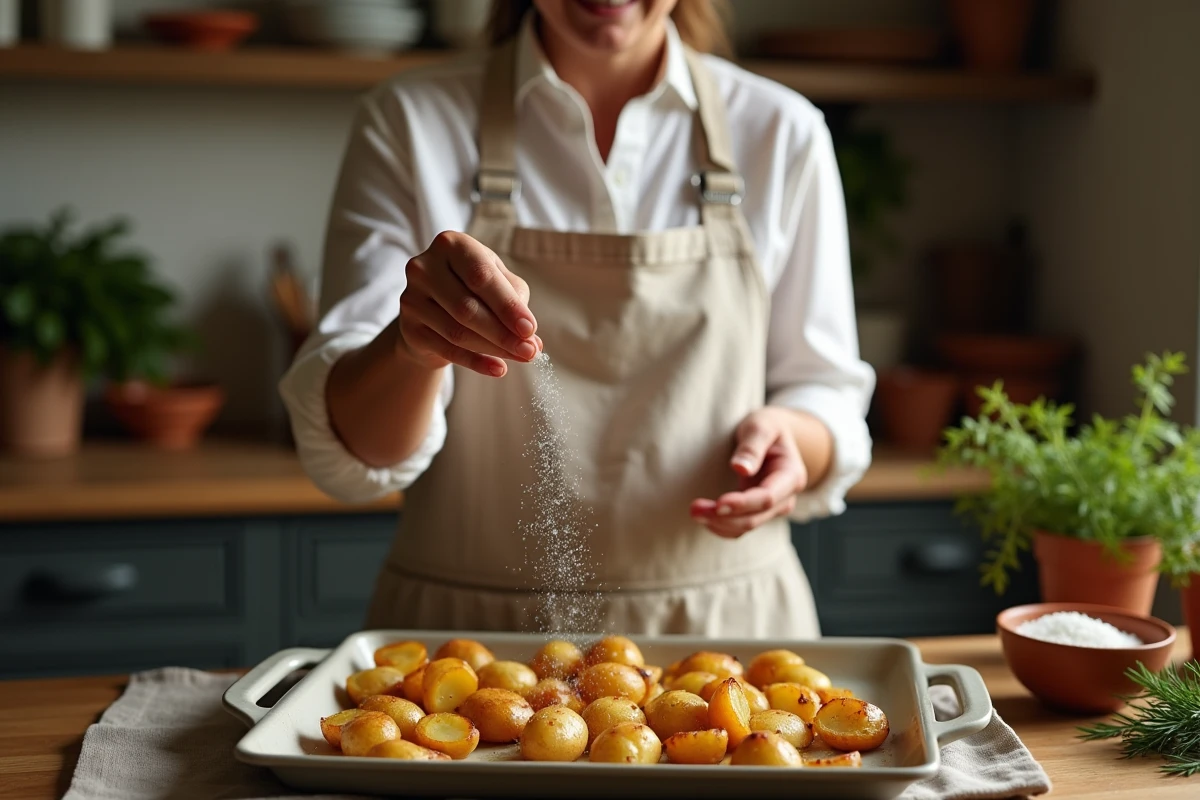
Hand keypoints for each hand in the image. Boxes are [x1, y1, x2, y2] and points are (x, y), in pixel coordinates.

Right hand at [398, 230, 540, 376]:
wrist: (433, 308)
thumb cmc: (473, 288)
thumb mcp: (498, 282)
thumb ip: (515, 302)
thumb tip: (532, 337)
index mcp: (451, 245)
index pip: (481, 277)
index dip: (507, 305)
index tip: (530, 329)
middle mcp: (425, 267)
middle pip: (467, 307)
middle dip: (503, 333)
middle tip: (530, 350)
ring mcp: (411, 298)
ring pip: (457, 331)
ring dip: (494, 349)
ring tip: (521, 358)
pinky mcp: (409, 327)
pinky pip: (447, 349)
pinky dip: (476, 361)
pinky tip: (498, 368)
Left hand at [691, 408, 807, 538]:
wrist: (774, 435)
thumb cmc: (767, 427)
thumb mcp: (762, 426)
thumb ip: (752, 446)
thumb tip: (741, 468)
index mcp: (791, 476)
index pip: (767, 498)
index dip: (742, 504)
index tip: (718, 503)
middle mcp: (785, 498)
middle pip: (755, 517)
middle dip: (723, 516)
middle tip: (694, 509)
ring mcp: (773, 508)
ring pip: (746, 526)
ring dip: (719, 523)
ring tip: (694, 512)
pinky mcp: (758, 511)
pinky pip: (740, 527)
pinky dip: (721, 526)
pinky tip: (705, 516)